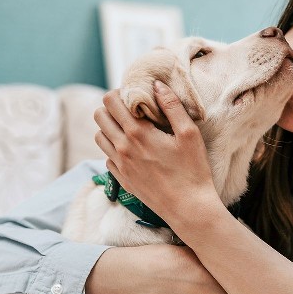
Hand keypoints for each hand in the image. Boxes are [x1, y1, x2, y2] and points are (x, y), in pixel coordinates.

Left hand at [93, 82, 219, 225]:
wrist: (189, 208)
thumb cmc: (193, 171)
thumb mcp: (189, 134)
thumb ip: (172, 106)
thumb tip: (157, 84)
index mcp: (138, 133)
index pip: (111, 101)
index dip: (121, 93)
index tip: (138, 97)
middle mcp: (123, 147)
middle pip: (99, 115)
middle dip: (113, 107)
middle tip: (133, 110)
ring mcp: (120, 165)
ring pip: (99, 136)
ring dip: (110, 127)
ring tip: (131, 128)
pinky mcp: (122, 179)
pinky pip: (106, 157)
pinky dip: (114, 148)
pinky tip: (133, 150)